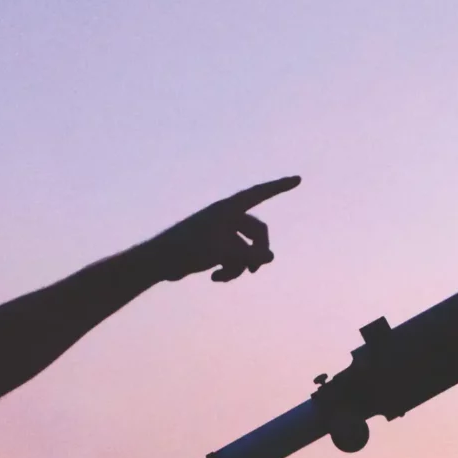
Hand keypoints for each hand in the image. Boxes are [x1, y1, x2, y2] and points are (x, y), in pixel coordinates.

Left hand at [142, 177, 299, 283]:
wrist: (159, 261)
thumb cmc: (187, 249)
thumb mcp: (223, 252)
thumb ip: (250, 255)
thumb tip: (271, 257)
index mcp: (228, 208)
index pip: (260, 193)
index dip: (279, 187)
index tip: (298, 180)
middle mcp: (227, 217)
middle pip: (258, 232)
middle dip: (258, 252)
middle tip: (254, 269)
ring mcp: (222, 233)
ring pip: (246, 250)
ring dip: (240, 266)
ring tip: (224, 277)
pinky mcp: (216, 248)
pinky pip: (235, 259)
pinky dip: (229, 270)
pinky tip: (216, 278)